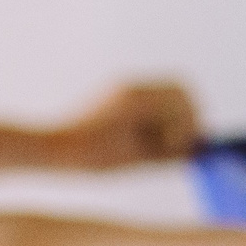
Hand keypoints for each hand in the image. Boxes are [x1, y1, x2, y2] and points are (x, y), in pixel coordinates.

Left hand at [51, 80, 203, 168]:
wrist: (51, 149)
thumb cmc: (87, 156)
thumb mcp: (134, 159)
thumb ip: (168, 152)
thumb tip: (195, 151)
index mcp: (135, 96)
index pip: (182, 97)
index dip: (190, 123)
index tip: (186, 145)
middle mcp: (131, 86)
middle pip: (179, 89)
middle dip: (187, 117)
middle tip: (181, 145)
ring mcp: (124, 89)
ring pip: (167, 95)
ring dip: (173, 118)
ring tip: (164, 146)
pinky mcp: (118, 98)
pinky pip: (151, 103)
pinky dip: (158, 119)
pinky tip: (149, 141)